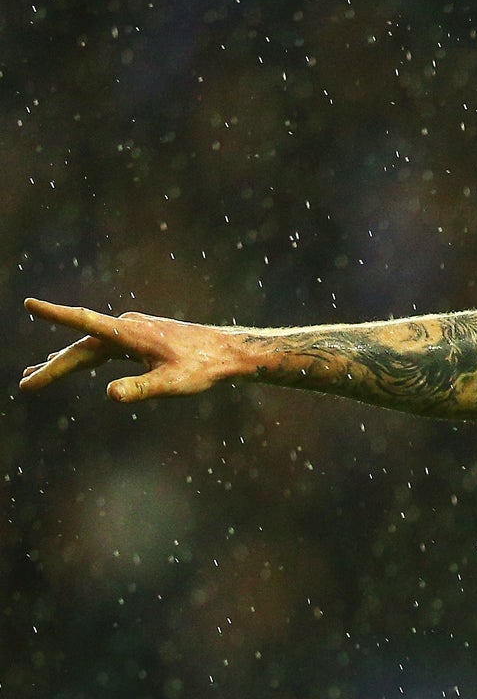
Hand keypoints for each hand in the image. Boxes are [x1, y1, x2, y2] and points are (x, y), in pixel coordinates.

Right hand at [18, 297, 250, 401]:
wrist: (228, 353)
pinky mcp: (138, 338)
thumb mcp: (173, 384)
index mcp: (128, 333)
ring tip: (34, 376)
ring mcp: (131, 331)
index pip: (84, 321)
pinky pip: (103, 348)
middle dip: (53, 367)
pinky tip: (73, 364)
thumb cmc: (203, 368)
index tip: (29, 304)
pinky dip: (84, 358)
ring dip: (63, 362)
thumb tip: (110, 394)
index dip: (55, 315)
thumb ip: (141, 388)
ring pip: (89, 348)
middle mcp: (125, 327)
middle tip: (26, 384)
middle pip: (80, 347)